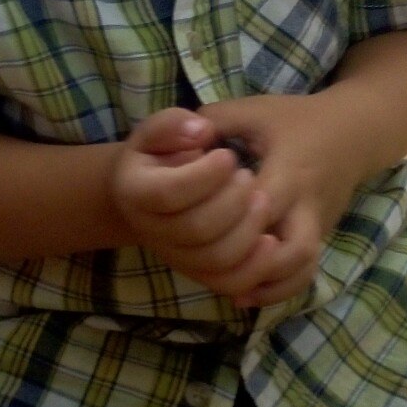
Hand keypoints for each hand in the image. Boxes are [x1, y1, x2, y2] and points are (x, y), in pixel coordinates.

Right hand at [111, 107, 278, 296]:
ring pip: (216, 259)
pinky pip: (230, 283)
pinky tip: (271, 241)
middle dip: (232, 202)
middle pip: (196, 229)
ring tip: (263, 200)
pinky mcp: (201, 274)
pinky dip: (255, 267)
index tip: (228, 156)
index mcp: (135, 192)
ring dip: (247, 230)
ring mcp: (176, 257)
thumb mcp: (160, 128)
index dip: (203, 177)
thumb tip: (201, 131)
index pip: (168, 193)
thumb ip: (174, 124)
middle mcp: (150, 231)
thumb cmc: (163, 151)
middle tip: (249, 176)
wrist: (155, 189)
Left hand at [196, 93, 373, 309]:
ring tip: (228, 289)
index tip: (200, 221)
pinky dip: (279, 289)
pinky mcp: (320, 236)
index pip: (264, 205)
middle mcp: (308, 205)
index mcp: (289, 171)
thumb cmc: (295, 119)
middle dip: (254, 263)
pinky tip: (246, 294)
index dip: (233, 219)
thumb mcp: (253, 110)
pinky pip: (304, 274)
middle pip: (292, 250)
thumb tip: (175, 141)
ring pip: (301, 269)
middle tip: (213, 263)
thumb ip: (213, 122)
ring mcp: (318, 225)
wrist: (354, 131)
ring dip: (266, 283)